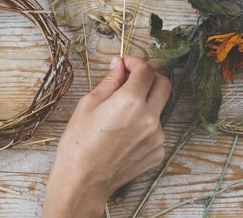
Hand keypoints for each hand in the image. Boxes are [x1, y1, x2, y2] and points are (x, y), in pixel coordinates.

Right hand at [42, 56, 170, 217]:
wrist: (82, 180)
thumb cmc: (78, 143)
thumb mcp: (88, 105)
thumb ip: (109, 82)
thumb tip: (118, 64)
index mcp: (130, 102)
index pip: (146, 71)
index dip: (136, 62)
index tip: (126, 63)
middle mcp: (149, 118)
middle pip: (163, 85)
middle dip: (149, 76)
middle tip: (132, 78)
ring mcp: (157, 137)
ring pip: (158, 108)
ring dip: (145, 102)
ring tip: (120, 113)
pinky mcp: (157, 152)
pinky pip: (155, 130)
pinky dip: (144, 124)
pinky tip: (124, 133)